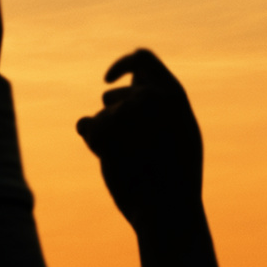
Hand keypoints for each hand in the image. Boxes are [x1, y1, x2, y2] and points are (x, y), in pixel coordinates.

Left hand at [76, 49, 203, 226]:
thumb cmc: (176, 176)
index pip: (143, 58)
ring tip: (128, 159)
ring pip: (100, 114)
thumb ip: (163, 107)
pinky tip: (114, 161)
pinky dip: (94, 141)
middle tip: (124, 144)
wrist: (168, 208)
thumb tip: (140, 87)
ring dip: (105, 134)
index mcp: (173, 95)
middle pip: (111, 96)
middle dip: (110, 118)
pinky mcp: (103, 128)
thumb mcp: (181, 133)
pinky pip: (85, 125)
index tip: (106, 80)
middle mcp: (150, 96)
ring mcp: (126, 111)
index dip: (123, 64)